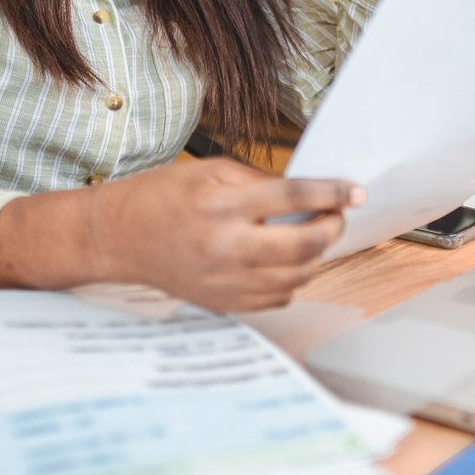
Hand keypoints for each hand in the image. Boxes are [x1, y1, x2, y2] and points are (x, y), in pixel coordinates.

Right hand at [0, 157, 362, 311]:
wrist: (120, 238)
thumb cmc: (161, 197)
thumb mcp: (209, 171)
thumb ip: (259, 180)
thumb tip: (307, 191)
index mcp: (222, 205)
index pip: (293, 198)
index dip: (331, 193)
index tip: (354, 191)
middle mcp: (226, 246)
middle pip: (304, 245)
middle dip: (332, 228)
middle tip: (336, 215)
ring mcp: (226, 281)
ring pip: (298, 275)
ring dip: (316, 255)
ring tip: (312, 237)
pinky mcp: (224, 303)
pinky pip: (278, 297)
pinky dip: (292, 279)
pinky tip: (284, 261)